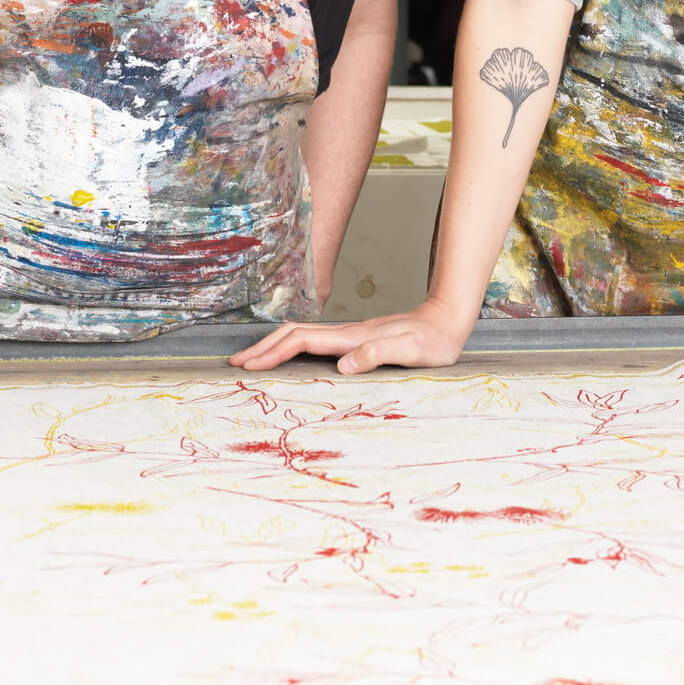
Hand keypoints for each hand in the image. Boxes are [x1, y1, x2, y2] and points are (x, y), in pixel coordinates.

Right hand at [229, 295, 471, 375]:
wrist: (448, 319)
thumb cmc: (433, 340)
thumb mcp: (410, 351)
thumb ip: (378, 355)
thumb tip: (342, 366)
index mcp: (353, 337)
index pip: (302, 341)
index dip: (273, 352)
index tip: (248, 365)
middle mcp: (347, 334)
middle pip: (294, 334)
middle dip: (263, 348)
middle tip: (235, 363)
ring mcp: (351, 335)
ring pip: (302, 336)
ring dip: (274, 346)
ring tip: (252, 360)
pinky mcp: (357, 340)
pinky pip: (315, 342)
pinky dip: (293, 348)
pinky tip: (289, 357)